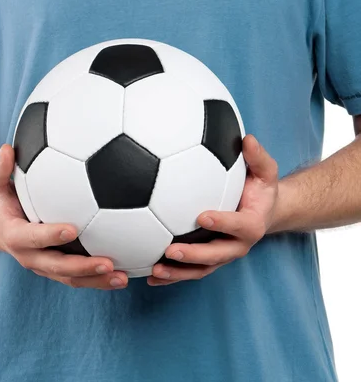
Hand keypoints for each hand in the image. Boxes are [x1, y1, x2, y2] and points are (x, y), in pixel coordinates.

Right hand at [0, 144, 127, 289]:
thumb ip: (0, 169)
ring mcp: (45, 265)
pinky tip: (124, 272)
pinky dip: (100, 278)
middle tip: (108, 263)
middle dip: (83, 267)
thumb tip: (7, 149)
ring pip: (72, 278)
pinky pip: (78, 278)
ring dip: (97, 279)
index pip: (33, 238)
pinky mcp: (58, 269)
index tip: (73, 229)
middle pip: (58, 267)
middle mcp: (30, 256)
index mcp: (15, 236)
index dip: (51, 235)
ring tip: (122, 276)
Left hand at [148, 134, 278, 285]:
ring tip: (154, 270)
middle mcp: (238, 245)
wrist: (264, 211)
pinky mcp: (209, 260)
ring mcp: (222, 255)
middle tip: (171, 250)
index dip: (222, 223)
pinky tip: (148, 274)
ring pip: (200, 269)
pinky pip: (190, 271)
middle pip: (216, 256)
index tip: (202, 217)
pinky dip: (171, 275)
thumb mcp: (266, 171)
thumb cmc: (261, 188)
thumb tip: (247, 139)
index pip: (238, 226)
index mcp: (252, 224)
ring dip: (178, 273)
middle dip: (193, 256)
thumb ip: (258, 157)